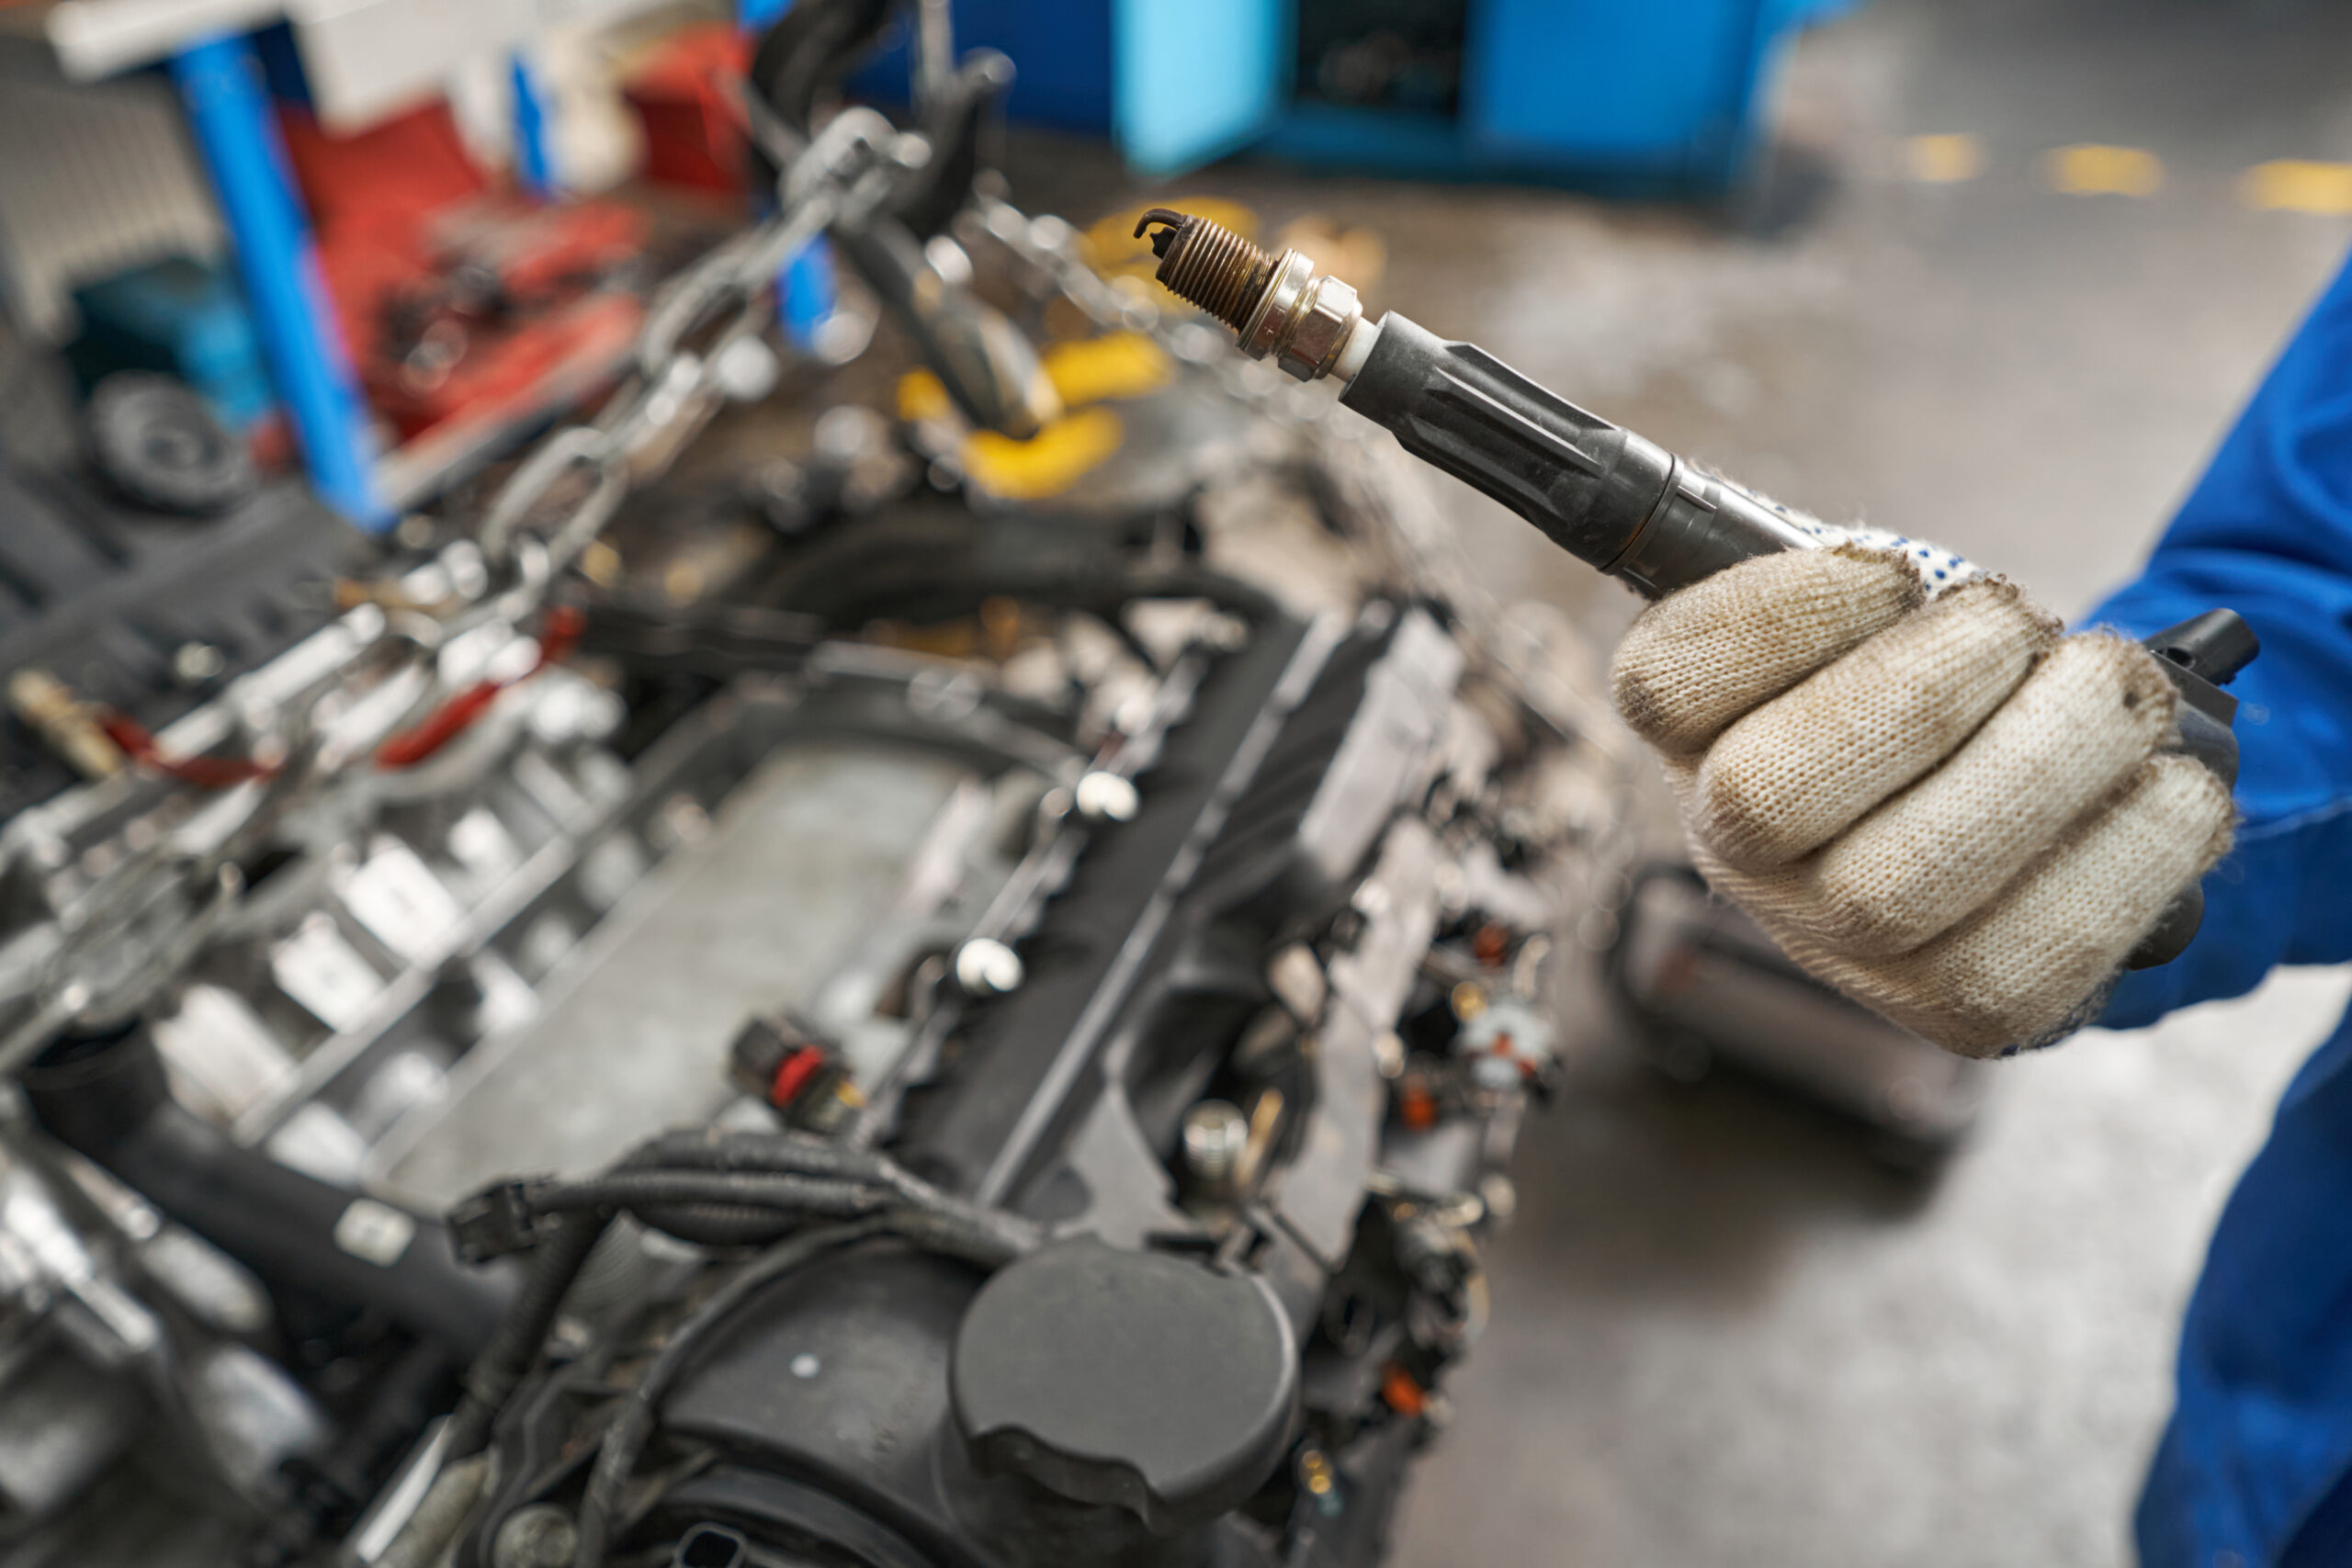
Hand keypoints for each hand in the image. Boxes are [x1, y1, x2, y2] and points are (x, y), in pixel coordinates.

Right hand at [1610, 536, 2234, 1055]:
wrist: (2033, 808)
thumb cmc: (1948, 681)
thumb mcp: (1887, 609)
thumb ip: (1872, 583)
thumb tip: (1918, 579)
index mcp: (1697, 731)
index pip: (1665, 682)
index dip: (1781, 618)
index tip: (1899, 571)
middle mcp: (1734, 850)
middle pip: (1766, 798)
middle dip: (1922, 691)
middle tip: (2026, 624)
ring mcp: (1829, 944)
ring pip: (1893, 890)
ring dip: (2040, 767)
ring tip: (2122, 695)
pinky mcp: (1945, 1011)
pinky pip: (2020, 962)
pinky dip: (2125, 860)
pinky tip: (2173, 793)